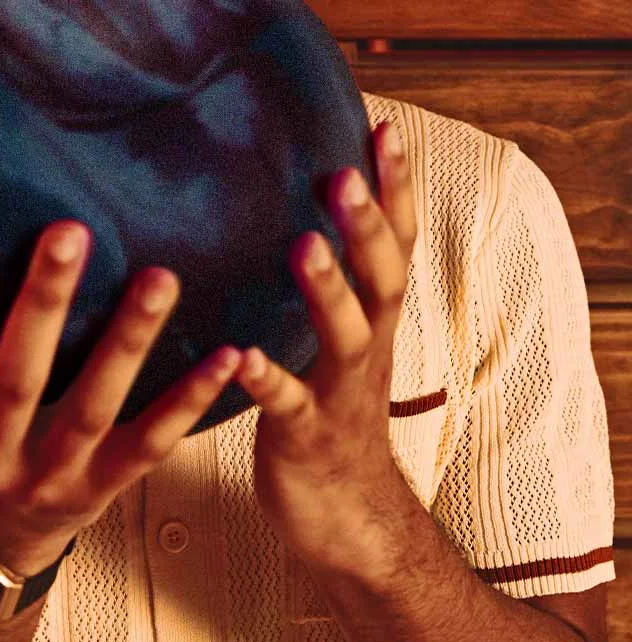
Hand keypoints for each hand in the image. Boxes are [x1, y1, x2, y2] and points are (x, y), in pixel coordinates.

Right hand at [0, 208, 244, 576]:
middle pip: (13, 375)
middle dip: (40, 303)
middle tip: (68, 229)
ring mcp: (48, 474)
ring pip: (92, 407)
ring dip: (128, 344)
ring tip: (161, 277)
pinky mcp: (103, 489)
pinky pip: (151, 445)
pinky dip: (189, 403)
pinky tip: (228, 355)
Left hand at [239, 123, 417, 573]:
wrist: (348, 516)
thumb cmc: (325, 410)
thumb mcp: (332, 339)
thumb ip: (319, 280)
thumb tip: (283, 202)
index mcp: (371, 320)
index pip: (394, 243)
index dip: (395, 188)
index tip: (384, 125)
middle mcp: (366, 349)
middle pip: (381, 278)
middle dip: (367, 225)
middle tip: (343, 173)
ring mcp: (339, 393)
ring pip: (345, 336)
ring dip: (327, 289)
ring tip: (303, 245)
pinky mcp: (304, 436)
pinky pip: (289, 407)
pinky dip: (270, 380)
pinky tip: (246, 357)